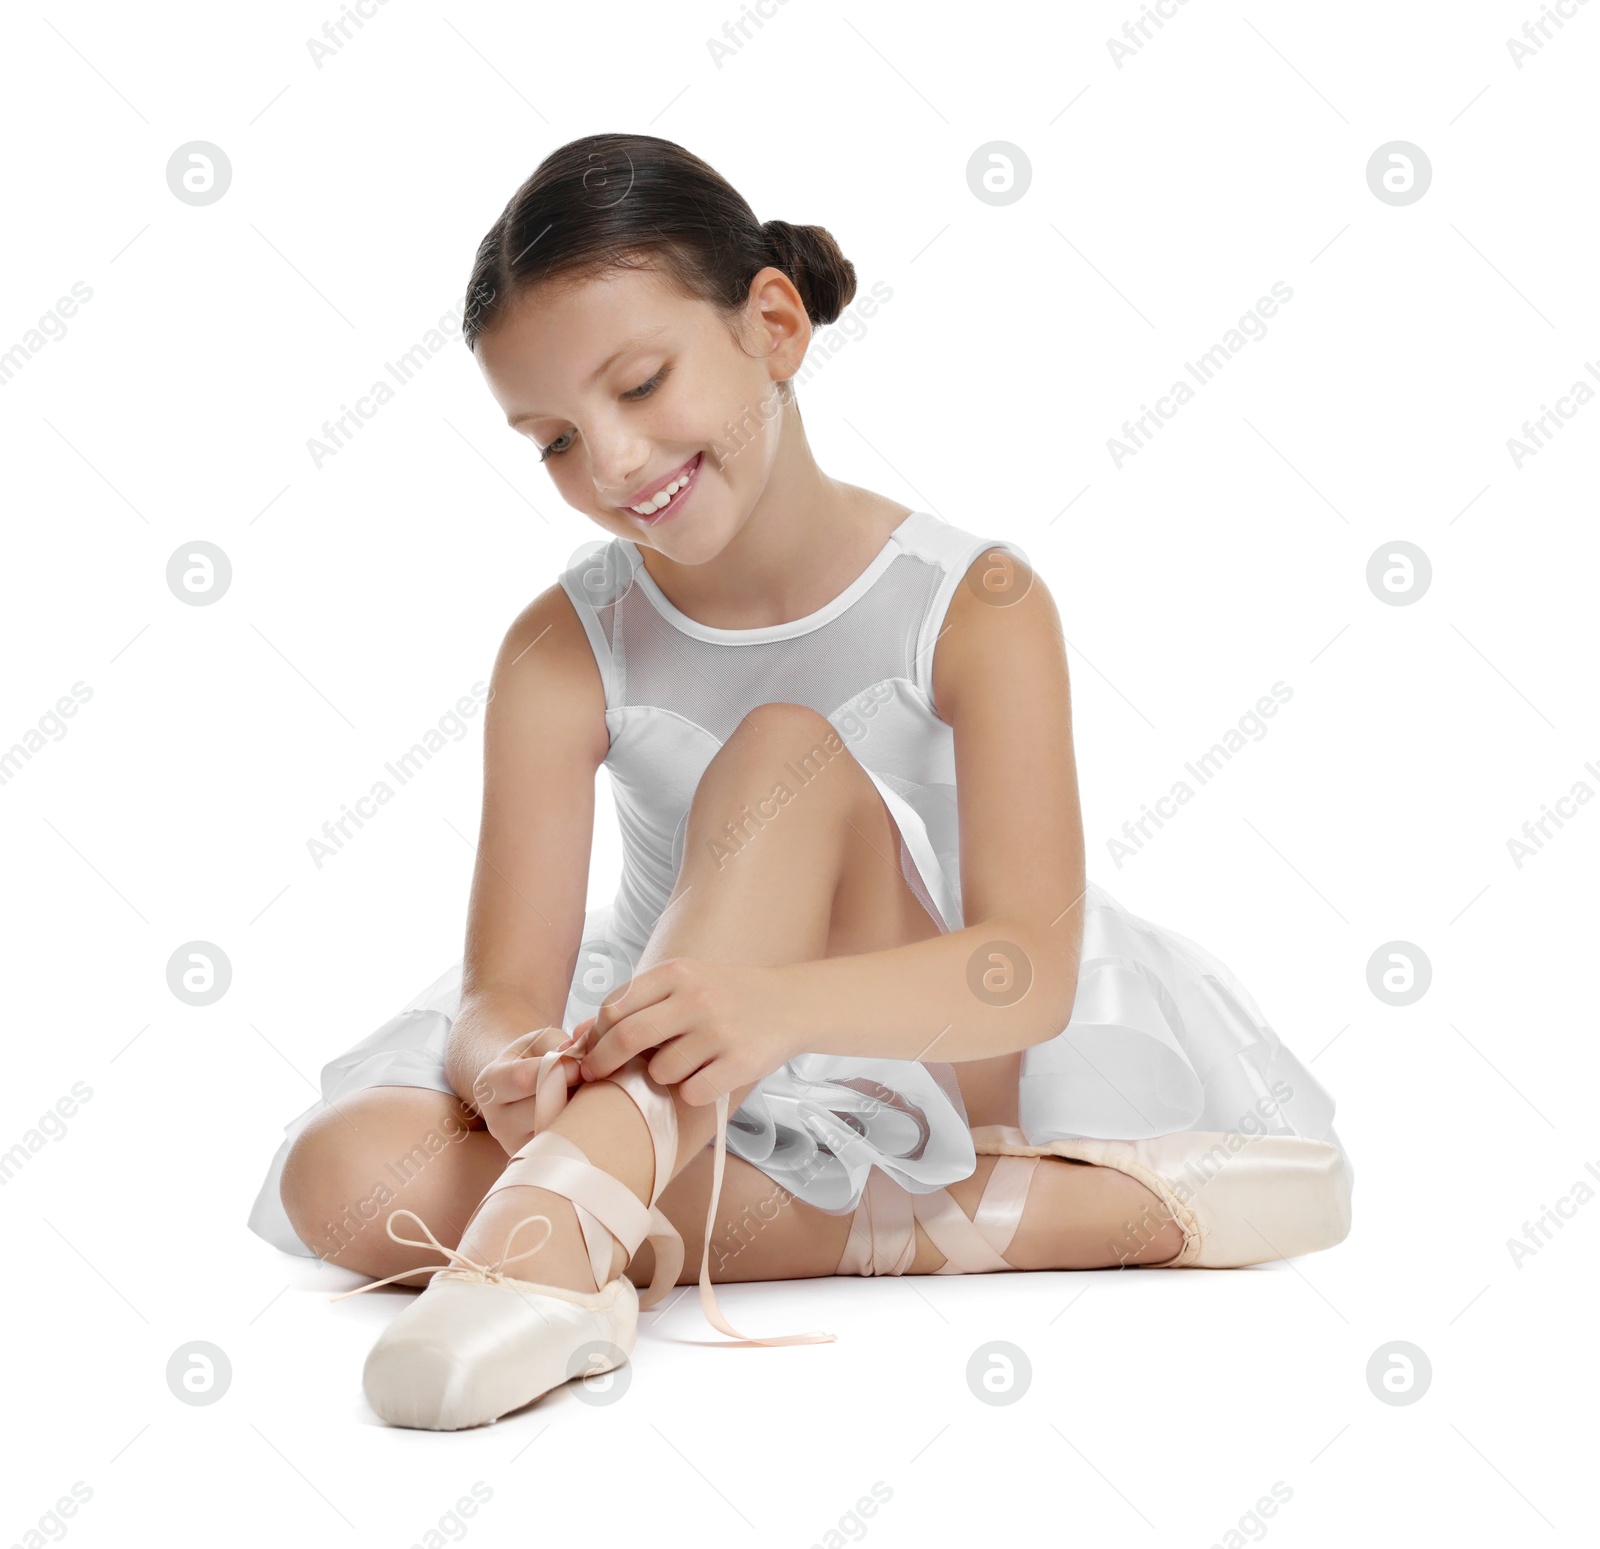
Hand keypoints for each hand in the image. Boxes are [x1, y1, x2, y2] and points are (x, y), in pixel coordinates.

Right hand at [471, 1024, 589, 1154]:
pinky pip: (567, 1143)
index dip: (558, 1069)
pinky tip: (586, 1112)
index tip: (580, 1065)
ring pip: (558, 1128)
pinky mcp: (539, 1158)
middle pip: (543, 1107)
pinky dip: (583, 1127)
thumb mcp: (540, 1041)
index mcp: (489, 1086)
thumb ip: (558, 1045)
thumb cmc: (534, 1058)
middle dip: (573, 1091)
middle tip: (591, 1080)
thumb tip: (579, 1061)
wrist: (524, 1089)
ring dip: (581, 1110)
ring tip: (588, 1094)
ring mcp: (516, 1146)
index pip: (523, 1079)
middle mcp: (496, 1122)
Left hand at [577, 958, 796, 1107]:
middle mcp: (698, 998)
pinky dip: (691, 1092)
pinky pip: (692, 1092)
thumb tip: (578, 1035)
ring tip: (684, 1064)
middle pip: (628, 1037)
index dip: (595, 1035)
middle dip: (602, 1062)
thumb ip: (637, 1003)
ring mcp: (721, 1031)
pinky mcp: (741, 1063)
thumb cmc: (727, 996)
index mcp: (678, 972)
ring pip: (660, 1072)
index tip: (588, 1051)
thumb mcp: (685, 983)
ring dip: (661, 1077)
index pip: (616, 1006)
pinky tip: (707, 1076)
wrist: (791, 1004)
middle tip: (594, 1076)